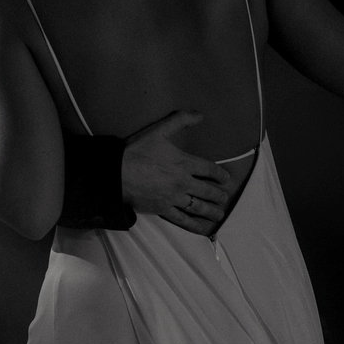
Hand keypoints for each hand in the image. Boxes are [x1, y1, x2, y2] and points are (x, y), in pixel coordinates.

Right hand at [121, 111, 233, 234]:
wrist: (116, 174)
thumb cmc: (136, 151)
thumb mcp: (158, 131)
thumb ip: (180, 120)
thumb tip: (200, 115)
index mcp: (184, 163)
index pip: (210, 169)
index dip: (221, 175)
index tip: (226, 179)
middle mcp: (183, 182)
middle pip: (208, 191)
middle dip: (219, 195)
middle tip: (224, 198)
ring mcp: (174, 198)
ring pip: (199, 207)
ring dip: (212, 211)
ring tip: (219, 214)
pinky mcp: (163, 210)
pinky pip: (183, 220)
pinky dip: (195, 225)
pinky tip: (203, 229)